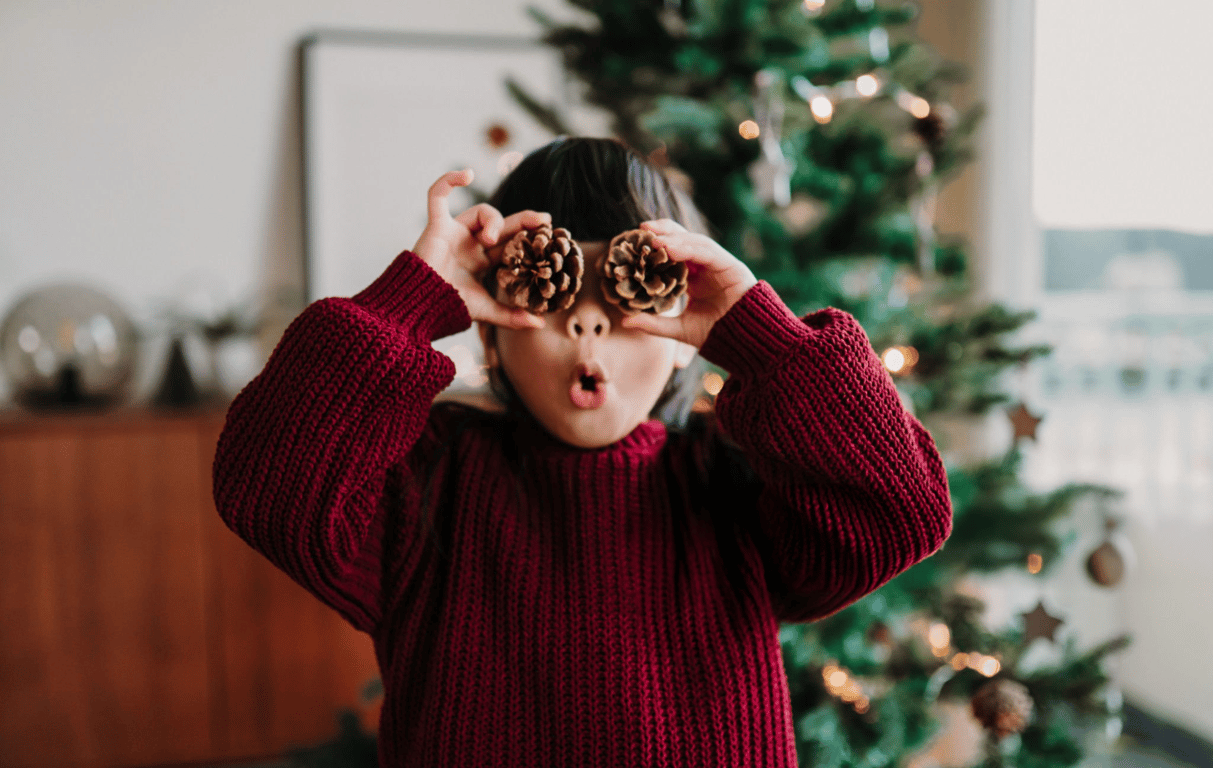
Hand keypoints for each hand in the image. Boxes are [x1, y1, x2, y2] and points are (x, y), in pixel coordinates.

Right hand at [412, 169, 546, 329]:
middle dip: (523, 221)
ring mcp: (454, 232)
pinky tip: (466, 174)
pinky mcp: (436, 225)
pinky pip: (437, 195)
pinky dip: (448, 180)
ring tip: (490, 239)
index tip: (549, 231)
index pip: (511, 242)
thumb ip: (511, 316)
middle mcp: (470, 244)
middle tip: (543, 220)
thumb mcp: (486, 311)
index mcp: (483, 261)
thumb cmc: (447, 307)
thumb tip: (540, 323)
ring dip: (492, 220)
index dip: (528, 236)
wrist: (419, 306)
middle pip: (502, 225)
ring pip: (480, 211)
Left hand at [618, 219, 757, 348]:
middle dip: (663, 231)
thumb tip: (624, 321)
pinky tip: (671, 248)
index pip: (673, 254)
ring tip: (654, 239)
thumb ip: (654, 324)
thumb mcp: (679, 329)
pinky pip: (708, 252)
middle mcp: (706, 267)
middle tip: (641, 229)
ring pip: (695, 243)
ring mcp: (720, 265)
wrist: (746, 344)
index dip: (655, 245)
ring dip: (674, 238)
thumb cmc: (717, 335)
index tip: (633, 241)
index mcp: (694, 278)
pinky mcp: (732, 266)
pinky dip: (689, 248)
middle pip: (683, 240)